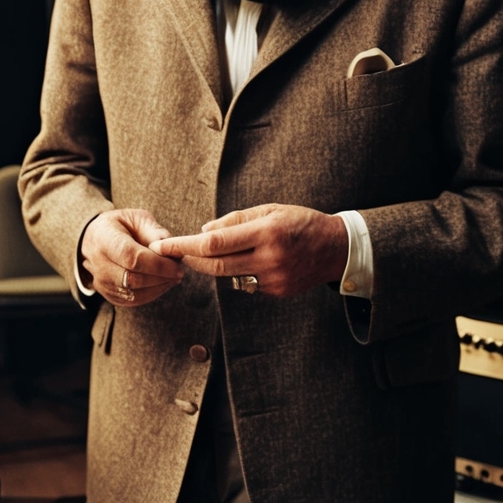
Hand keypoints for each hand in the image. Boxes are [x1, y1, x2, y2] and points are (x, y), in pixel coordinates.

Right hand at [80, 209, 184, 307]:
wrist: (93, 240)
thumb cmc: (119, 226)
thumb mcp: (135, 218)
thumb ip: (154, 231)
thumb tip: (171, 248)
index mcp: (104, 239)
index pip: (132, 258)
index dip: (158, 264)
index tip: (177, 265)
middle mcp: (98, 264)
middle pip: (133, 279)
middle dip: (161, 278)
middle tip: (179, 271)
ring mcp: (101, 282)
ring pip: (134, 294)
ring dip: (159, 287)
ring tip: (173, 277)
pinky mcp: (108, 294)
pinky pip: (133, 300)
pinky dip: (152, 294)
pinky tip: (162, 283)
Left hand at [151, 204, 348, 297]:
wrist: (337, 249)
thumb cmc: (300, 223)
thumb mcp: (270, 210)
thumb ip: (235, 220)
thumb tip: (203, 232)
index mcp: (266, 232)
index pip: (214, 243)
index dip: (185, 245)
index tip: (164, 245)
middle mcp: (269, 258)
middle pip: (216, 265)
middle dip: (190, 259)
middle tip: (173, 253)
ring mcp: (274, 279)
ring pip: (228, 276)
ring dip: (210, 267)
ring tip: (202, 255)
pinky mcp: (277, 292)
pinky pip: (246, 284)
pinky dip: (236, 273)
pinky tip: (242, 263)